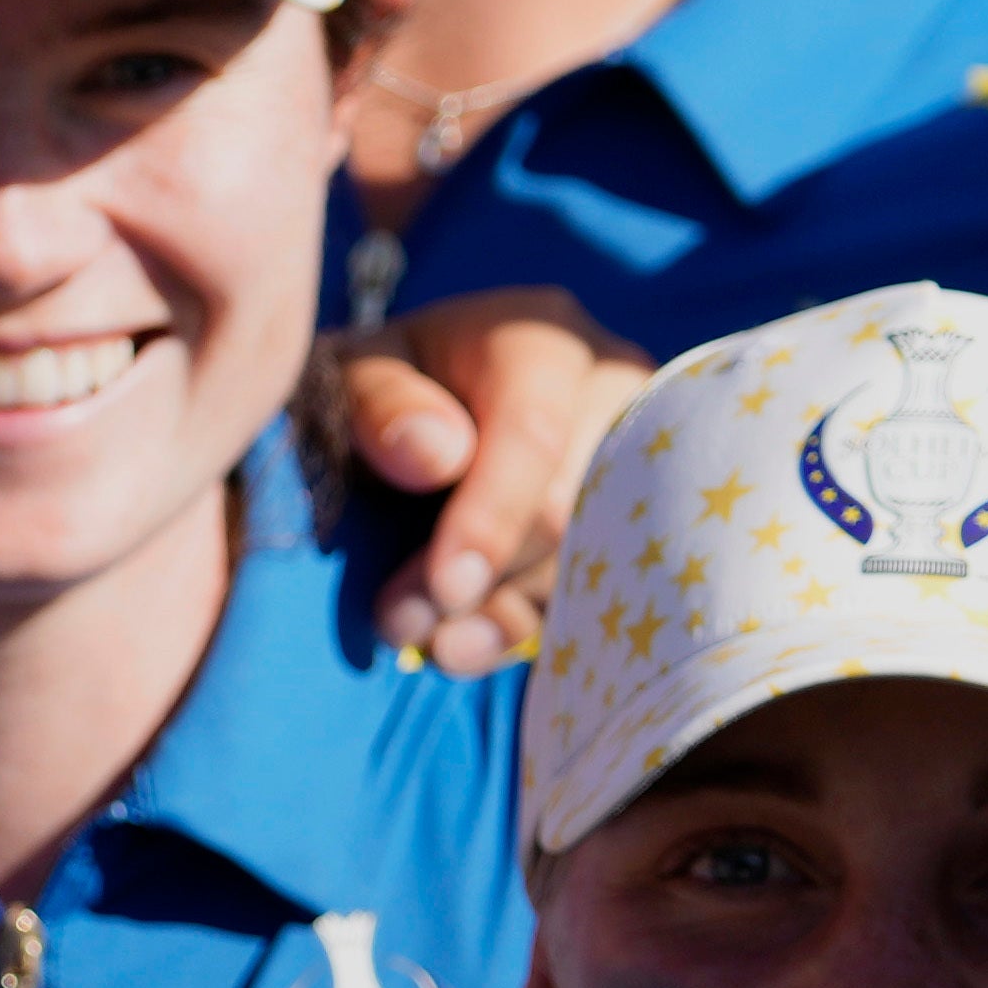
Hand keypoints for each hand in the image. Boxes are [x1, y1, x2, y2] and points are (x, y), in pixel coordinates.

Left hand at [328, 283, 651, 675]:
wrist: (418, 401)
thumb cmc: (382, 385)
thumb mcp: (353, 371)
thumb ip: (379, 401)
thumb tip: (434, 456)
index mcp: (541, 342)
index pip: (534, 434)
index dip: (492, 516)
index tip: (445, 586)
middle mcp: (611, 396)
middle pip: (569, 509)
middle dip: (483, 576)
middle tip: (400, 619)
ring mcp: (633, 464)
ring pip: (588, 562)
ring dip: (497, 611)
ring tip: (421, 635)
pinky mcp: (626, 526)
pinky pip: (595, 593)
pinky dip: (522, 627)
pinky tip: (466, 645)